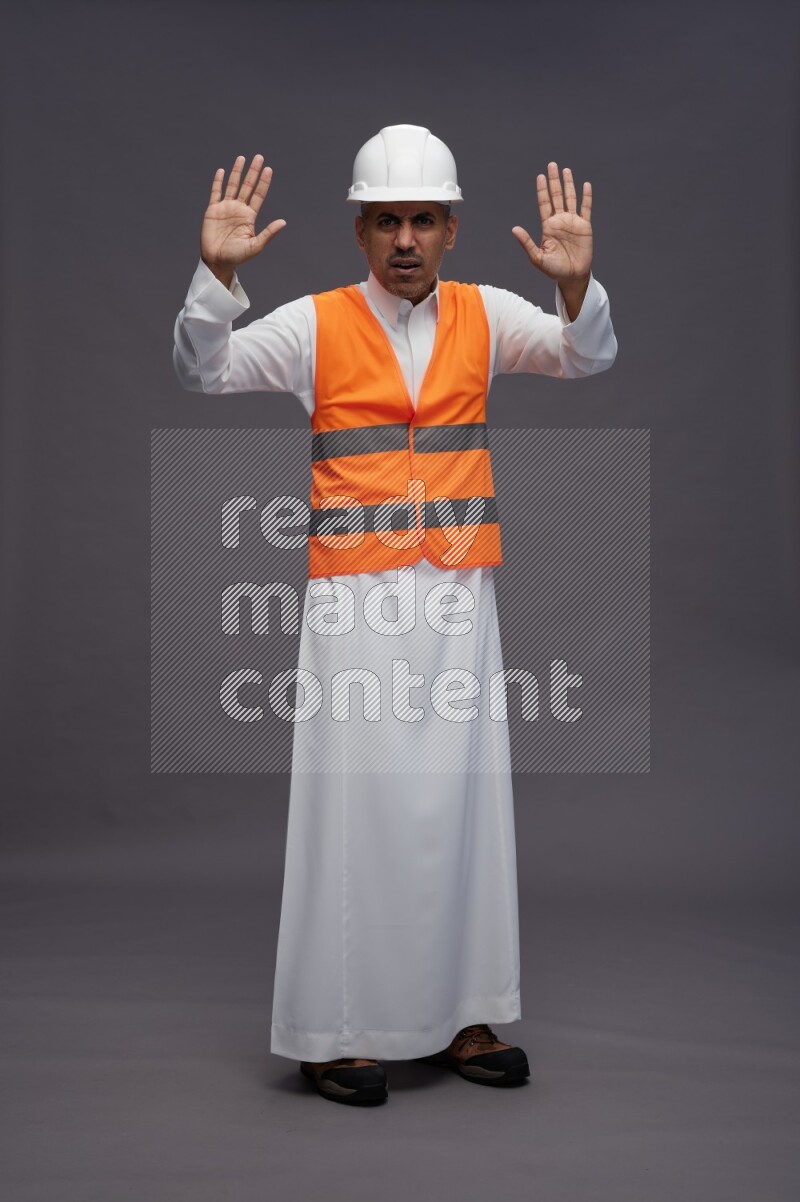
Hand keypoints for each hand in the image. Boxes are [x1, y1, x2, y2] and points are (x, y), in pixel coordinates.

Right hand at [200, 154, 285, 285]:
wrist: (217, 261)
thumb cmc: (236, 257)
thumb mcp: (255, 246)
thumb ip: (268, 233)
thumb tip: (284, 222)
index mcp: (249, 216)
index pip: (258, 195)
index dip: (263, 182)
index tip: (269, 169)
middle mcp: (239, 209)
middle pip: (247, 186)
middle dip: (253, 172)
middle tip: (259, 157)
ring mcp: (226, 208)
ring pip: (232, 185)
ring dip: (237, 172)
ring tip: (242, 158)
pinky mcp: (213, 210)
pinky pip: (216, 192)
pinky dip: (218, 182)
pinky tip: (222, 171)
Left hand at [512, 162, 592, 283]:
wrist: (572, 277)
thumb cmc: (554, 270)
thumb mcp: (538, 258)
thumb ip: (527, 243)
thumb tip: (514, 229)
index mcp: (548, 226)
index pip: (544, 204)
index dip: (542, 190)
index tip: (540, 176)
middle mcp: (560, 221)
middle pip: (557, 196)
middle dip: (554, 181)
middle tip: (552, 165)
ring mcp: (573, 222)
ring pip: (570, 198)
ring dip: (568, 184)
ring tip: (566, 170)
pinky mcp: (585, 227)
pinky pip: (586, 208)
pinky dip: (586, 196)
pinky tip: (585, 185)